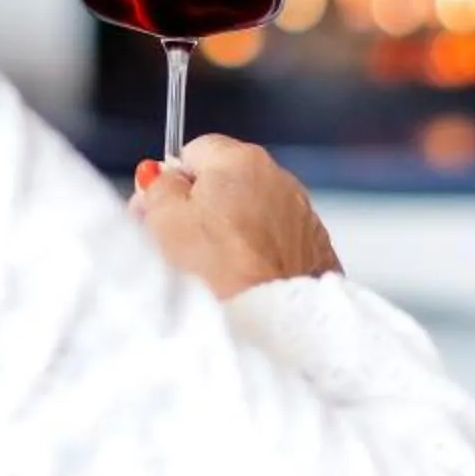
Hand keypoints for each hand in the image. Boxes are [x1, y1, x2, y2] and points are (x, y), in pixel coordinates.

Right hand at [130, 135, 340, 300]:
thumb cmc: (217, 274)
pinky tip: (244, 280)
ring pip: (255, 212)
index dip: (173, 182)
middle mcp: (279, 179)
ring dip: (233, 233)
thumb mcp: (163, 222)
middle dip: (203, 207)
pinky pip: (278, 243)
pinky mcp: (316, 250)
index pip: (195, 151)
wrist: (272, 325)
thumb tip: (158, 179)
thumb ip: (158, 189)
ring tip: (214, 270)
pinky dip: (260, 256)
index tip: (161, 210)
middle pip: (228, 181)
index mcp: (240, 160)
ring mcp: (302, 214)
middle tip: (179, 243)